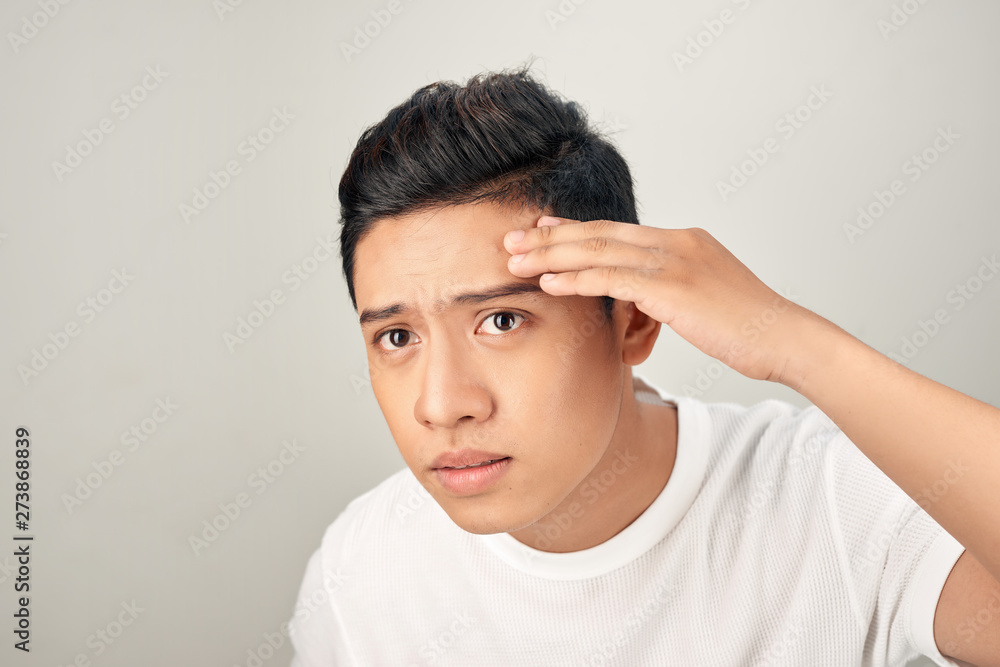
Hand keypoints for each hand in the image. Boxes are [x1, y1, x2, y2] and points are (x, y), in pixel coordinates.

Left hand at [504, 215, 831, 384]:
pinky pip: (612, 278)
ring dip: (551, 255)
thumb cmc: (747, 328)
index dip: (574, 228)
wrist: (784, 337)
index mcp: (683, 240)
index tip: (541, 227)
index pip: (616, 230)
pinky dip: (577, 279)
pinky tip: (549, 283)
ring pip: (598, 250)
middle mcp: (675, 241)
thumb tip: (643, 298)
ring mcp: (674, 260)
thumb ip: (671, 289)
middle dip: (550, 236)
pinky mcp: (673, 286)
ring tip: (515, 261)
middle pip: (600, 233)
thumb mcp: (705, 297)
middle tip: (511, 239)